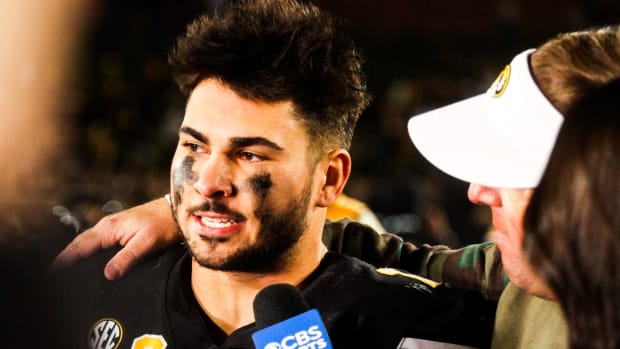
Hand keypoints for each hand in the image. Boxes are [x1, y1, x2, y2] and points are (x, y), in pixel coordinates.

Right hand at [52, 197, 179, 279]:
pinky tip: (91, 260)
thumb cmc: (164, 224)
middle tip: (54, 275)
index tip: (52, 273)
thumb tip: (107, 274)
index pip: (80, 246)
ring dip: (77, 253)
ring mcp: (113, 226)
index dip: (65, 260)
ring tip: (67, 270)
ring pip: (89, 241)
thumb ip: (127, 258)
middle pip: (80, 243)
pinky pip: (99, 241)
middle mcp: (107, 225)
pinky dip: (89, 250)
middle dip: (66, 257)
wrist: (176, 211)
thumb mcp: (146, 243)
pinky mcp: (121, 229)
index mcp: (109, 228)